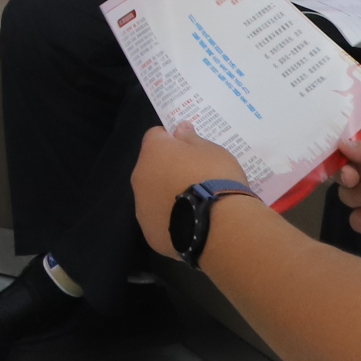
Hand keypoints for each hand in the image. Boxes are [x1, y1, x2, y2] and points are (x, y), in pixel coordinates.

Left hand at [132, 123, 247, 257]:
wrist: (221, 226)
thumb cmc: (216, 179)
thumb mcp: (211, 150)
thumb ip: (191, 138)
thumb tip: (179, 128)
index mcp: (153, 152)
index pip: (156, 136)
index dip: (173, 141)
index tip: (191, 150)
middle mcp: (140, 177)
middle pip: (152, 167)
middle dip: (169, 169)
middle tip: (196, 178)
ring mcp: (142, 207)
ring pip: (153, 195)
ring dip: (167, 195)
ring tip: (196, 205)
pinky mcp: (150, 232)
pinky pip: (159, 220)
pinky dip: (171, 220)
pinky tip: (191, 224)